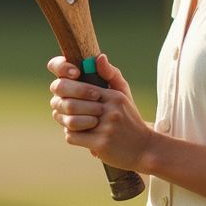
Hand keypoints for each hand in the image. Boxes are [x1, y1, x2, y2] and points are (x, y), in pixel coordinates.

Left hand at [47, 54, 153, 171]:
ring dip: (66, 122)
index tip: (65, 94)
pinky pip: (72, 137)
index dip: (67, 90)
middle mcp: (111, 110)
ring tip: (70, 122)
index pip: (80, 87)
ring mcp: (106, 128)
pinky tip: (80, 135)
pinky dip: (72, 136)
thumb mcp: (124, 95)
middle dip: (62, 107)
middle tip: (61, 109)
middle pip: (71, 104)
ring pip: (70, 122)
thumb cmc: (129, 119)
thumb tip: (99, 56)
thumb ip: (111, 74)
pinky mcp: (101, 144)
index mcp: (113, 96)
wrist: (144, 148)